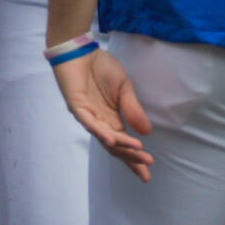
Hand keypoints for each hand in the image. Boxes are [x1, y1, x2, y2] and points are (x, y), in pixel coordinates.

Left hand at [53, 48, 152, 178]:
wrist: (82, 51)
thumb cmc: (101, 68)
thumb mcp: (124, 89)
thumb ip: (133, 110)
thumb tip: (147, 133)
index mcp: (110, 119)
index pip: (122, 144)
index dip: (134, 158)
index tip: (147, 174)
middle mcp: (98, 121)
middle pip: (114, 146)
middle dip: (131, 158)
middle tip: (147, 166)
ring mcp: (87, 115)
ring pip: (104, 137)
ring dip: (121, 146)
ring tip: (138, 153)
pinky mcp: (77, 106)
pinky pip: (89, 122)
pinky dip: (100, 132)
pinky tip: (111, 140)